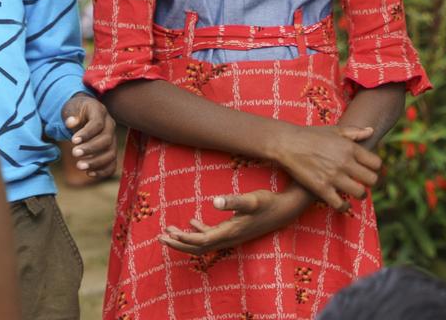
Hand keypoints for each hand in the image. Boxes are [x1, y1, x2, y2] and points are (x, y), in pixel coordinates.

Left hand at [63, 94, 113, 178]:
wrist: (83, 115)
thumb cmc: (76, 112)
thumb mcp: (71, 109)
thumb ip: (71, 115)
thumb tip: (70, 122)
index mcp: (100, 112)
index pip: (98, 123)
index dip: (87, 133)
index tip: (73, 140)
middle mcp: (110, 125)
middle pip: (106, 139)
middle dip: (90, 148)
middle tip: (74, 153)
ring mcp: (112, 139)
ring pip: (111, 153)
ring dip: (96, 162)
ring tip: (79, 166)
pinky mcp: (111, 151)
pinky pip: (112, 164)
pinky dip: (103, 171)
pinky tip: (89, 173)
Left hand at [158, 185, 314, 255]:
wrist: (285, 210)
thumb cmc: (267, 203)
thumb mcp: (251, 199)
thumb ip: (233, 200)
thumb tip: (214, 201)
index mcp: (230, 232)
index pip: (201, 241)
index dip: (183, 239)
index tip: (167, 235)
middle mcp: (229, 238)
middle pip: (198, 247)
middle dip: (179, 243)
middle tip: (160, 238)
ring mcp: (231, 236)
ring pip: (203, 242)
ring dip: (186, 237)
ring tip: (169, 231)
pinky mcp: (234, 230)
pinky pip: (212, 236)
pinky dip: (199, 230)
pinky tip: (192, 221)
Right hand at [267, 123, 379, 210]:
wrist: (288, 143)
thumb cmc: (311, 135)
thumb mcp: (334, 130)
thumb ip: (355, 132)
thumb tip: (372, 131)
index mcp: (350, 147)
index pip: (376, 163)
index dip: (376, 169)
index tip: (370, 171)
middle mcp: (345, 162)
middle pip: (372, 180)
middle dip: (371, 183)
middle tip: (364, 184)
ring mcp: (334, 176)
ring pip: (360, 193)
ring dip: (360, 196)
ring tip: (356, 194)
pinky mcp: (321, 188)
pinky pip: (340, 204)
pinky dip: (344, 207)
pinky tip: (343, 204)